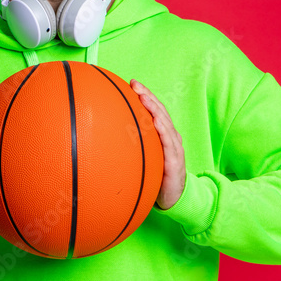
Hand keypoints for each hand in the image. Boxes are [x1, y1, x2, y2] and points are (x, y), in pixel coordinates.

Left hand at [130, 79, 185, 209]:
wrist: (173, 198)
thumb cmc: (157, 176)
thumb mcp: (144, 158)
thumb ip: (133, 146)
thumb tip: (105, 137)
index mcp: (163, 135)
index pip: (155, 110)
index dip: (145, 96)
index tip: (132, 83)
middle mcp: (171, 138)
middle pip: (160, 112)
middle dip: (148, 96)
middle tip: (135, 84)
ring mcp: (175, 148)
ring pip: (165, 124)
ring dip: (154, 108)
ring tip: (143, 97)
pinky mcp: (176, 161)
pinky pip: (170, 144)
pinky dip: (163, 131)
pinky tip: (156, 121)